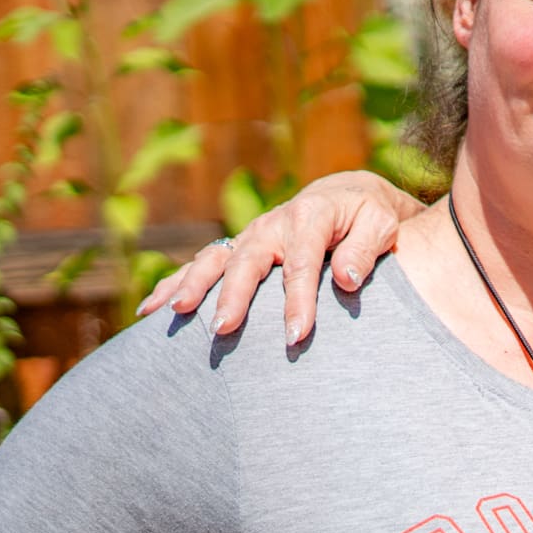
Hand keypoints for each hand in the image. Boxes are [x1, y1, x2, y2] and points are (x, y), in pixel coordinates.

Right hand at [138, 171, 424, 343]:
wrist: (348, 196)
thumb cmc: (368, 217)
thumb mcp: (380, 226)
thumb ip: (364, 250)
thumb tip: (345, 279)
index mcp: (310, 216)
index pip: (301, 263)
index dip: (298, 301)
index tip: (296, 336)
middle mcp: (272, 224)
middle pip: (247, 261)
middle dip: (233, 296)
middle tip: (223, 329)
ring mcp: (250, 236)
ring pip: (215, 260)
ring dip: (193, 286)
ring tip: (176, 316)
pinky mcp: (237, 248)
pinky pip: (201, 265)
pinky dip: (174, 285)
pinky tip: (151, 311)